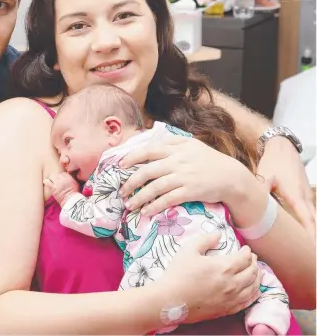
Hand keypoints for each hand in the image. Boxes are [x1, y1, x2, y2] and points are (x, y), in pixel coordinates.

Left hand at [44, 172, 78, 206]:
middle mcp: (63, 179)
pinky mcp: (53, 188)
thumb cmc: (74, 194)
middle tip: (56, 181)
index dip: (61, 176)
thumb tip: (68, 177)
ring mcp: (57, 183)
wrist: (71, 201)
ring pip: (52, 176)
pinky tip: (46, 183)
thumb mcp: (76, 184)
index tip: (61, 180)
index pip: (63, 173)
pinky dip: (46, 182)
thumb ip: (71, 179)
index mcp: (69, 177)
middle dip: (56, 177)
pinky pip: (47, 182)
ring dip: (51, 179)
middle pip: (57, 174)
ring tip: (52, 182)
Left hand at [118, 135, 253, 215]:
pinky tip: (146, 211)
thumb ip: (171, 141)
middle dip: (131, 182)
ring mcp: (184, 177)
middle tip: (121, 190)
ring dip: (140, 197)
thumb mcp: (191, 144)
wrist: (231, 176)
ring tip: (129, 205)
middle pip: (148, 170)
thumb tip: (148, 139)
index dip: (132, 157)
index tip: (121, 165)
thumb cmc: (208, 160)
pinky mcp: (190, 191)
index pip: (149, 150)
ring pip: (155, 187)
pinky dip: (155, 205)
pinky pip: (168, 199)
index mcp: (176, 147)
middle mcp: (178, 161)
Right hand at [161, 232, 261, 323]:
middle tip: (252, 258)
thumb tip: (218, 234)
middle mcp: (233, 283)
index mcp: (224, 267)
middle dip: (254, 263)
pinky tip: (253, 290)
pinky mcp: (227, 310)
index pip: (244, 258)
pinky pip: (247, 302)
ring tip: (256, 272)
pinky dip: (254, 293)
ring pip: (253, 287)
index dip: (247, 252)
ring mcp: (231, 299)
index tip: (245, 248)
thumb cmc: (178, 273)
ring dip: (257, 277)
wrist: (170, 300)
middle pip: (252, 272)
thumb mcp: (188, 250)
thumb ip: (205, 239)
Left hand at [257, 137, 314, 237]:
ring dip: (312, 229)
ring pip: (313, 216)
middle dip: (313, 237)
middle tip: (312, 254)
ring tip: (310, 246)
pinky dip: (310, 221)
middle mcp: (305, 197)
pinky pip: (310, 210)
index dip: (310, 234)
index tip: (312, 247)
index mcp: (296, 196)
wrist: (282, 147)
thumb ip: (262, 191)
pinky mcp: (305, 192)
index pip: (307, 220)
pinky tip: (306, 230)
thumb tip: (251, 204)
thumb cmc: (272, 163)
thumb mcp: (265, 177)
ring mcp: (307, 194)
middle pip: (313, 221)